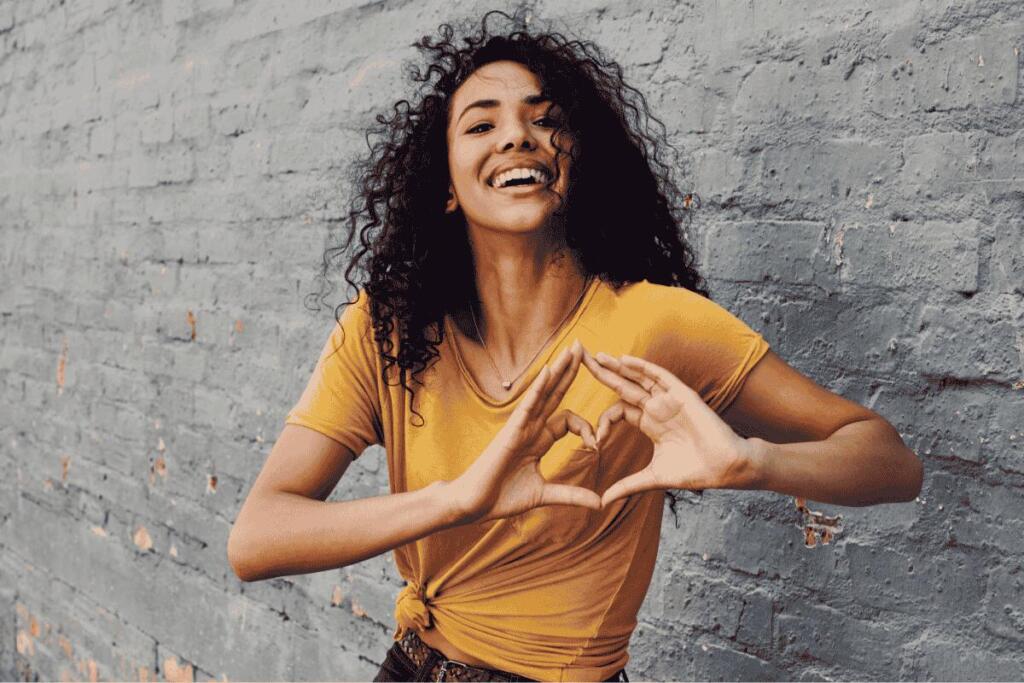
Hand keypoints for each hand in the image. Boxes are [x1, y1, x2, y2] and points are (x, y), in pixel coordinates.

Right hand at [452, 339, 601, 524]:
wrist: (474, 505)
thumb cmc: (501, 497)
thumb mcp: (545, 495)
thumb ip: (572, 495)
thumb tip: (600, 503)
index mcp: (539, 439)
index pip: (569, 420)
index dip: (587, 428)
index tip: (596, 446)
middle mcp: (531, 427)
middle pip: (556, 393)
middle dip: (570, 371)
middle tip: (583, 346)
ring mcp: (521, 426)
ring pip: (545, 391)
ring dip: (560, 369)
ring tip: (574, 348)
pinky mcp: (511, 430)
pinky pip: (528, 404)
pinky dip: (539, 387)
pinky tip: (550, 370)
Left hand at [581, 348, 757, 506]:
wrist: (724, 467)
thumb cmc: (694, 471)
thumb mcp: (652, 478)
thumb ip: (627, 486)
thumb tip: (602, 502)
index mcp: (649, 423)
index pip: (618, 411)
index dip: (603, 422)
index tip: (594, 442)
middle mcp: (656, 408)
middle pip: (623, 386)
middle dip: (601, 373)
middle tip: (578, 359)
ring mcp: (668, 399)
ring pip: (638, 377)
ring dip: (617, 366)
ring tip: (595, 355)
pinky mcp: (681, 395)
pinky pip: (659, 376)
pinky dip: (641, 367)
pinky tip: (623, 360)